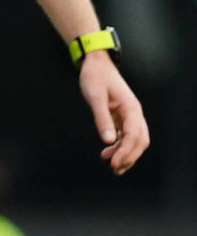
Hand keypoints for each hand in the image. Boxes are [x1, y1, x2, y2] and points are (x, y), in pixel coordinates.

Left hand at [79, 53, 148, 174]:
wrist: (96, 65)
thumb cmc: (95, 78)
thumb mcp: (95, 97)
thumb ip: (101, 118)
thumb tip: (108, 140)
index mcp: (131, 108)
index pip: (134, 135)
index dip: (125, 152)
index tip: (113, 163)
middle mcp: (134, 113)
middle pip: (139, 140)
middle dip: (129, 157)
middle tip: (115, 170)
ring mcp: (130, 115)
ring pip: (135, 140)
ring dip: (126, 154)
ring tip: (112, 166)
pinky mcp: (122, 116)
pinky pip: (126, 135)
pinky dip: (120, 146)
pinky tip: (108, 152)